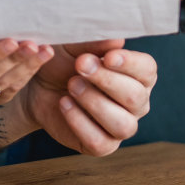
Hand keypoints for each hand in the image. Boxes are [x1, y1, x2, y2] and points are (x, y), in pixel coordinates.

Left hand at [14, 40, 155, 156]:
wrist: (38, 85)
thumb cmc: (63, 61)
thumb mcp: (74, 46)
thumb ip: (95, 43)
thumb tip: (117, 40)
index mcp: (137, 75)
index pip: (147, 70)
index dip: (130, 64)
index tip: (108, 57)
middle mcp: (136, 102)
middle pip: (135, 97)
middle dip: (106, 80)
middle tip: (80, 65)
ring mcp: (121, 126)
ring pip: (123, 124)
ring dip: (95, 103)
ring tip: (71, 86)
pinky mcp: (102, 145)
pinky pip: (100, 142)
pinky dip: (80, 123)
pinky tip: (64, 103)